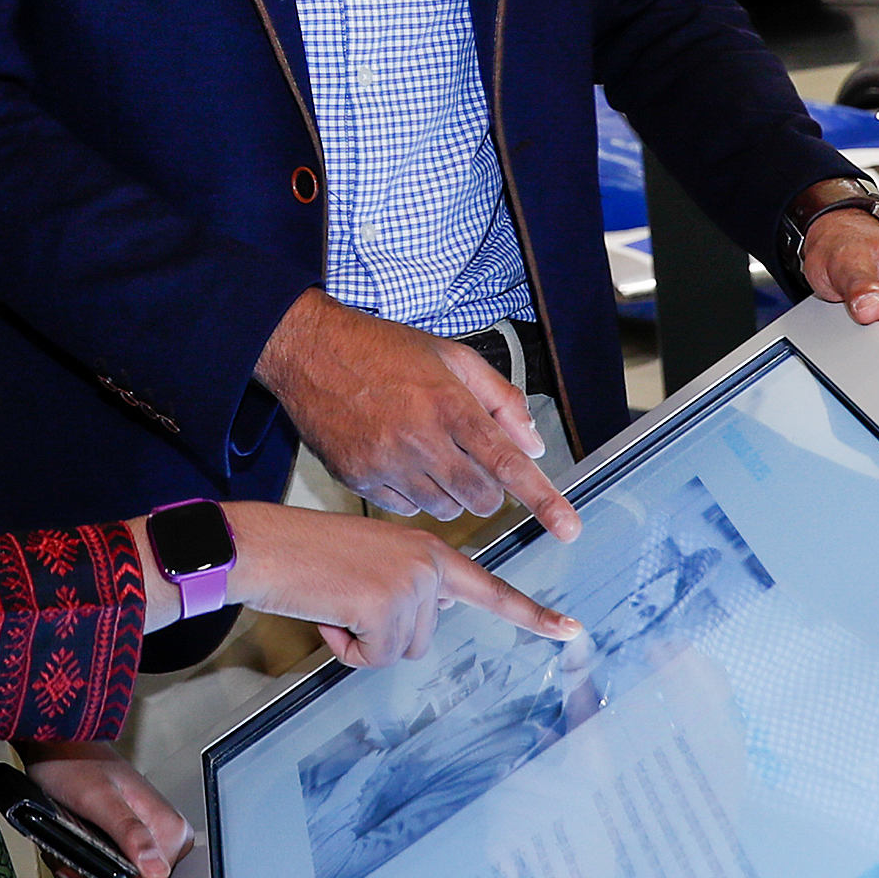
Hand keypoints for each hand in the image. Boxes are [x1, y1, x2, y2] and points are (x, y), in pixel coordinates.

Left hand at [22, 741, 190, 877]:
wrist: (60, 746)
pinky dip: (87, 872)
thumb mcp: (99, 800)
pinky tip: (73, 855)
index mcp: (170, 830)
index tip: (83, 871)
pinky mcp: (135, 845)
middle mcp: (167, 839)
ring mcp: (151, 843)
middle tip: (70, 860)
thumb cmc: (75, 765)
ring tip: (68, 854)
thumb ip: (130, 834)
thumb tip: (156, 871)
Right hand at [223, 501, 581, 667]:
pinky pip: (371, 657)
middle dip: (379, 635)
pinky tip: (326, 609)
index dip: (532, 615)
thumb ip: (411, 584)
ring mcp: (412, 583)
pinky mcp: (387, 604)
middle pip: (423, 638)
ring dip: (359, 640)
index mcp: (428, 550)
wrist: (262, 544)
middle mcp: (428, 563)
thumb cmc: (304, 555)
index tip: (572, 631)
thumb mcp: (371, 563)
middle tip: (344, 599)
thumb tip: (436, 610)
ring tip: (332, 600)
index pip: (489, 590)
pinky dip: (343, 646)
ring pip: (397, 651)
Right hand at [256, 292, 582, 539]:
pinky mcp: (359, 478)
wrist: (310, 350)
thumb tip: (531, 443)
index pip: (508, 464)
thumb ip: (500, 399)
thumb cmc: (381, 349)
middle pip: (480, 497)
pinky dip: (415, 495)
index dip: (544, 500)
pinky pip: (406, 509)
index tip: (567, 528)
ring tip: (430, 454)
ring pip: (444, 509)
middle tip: (472, 462)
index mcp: (449, 404)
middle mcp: (419, 438)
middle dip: (488, 489)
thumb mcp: (452, 356)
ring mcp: (386, 463)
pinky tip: (401, 462)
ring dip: (451, 492)